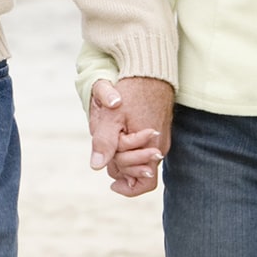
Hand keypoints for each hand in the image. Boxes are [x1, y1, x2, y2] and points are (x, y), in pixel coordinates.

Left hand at [89, 76, 173, 197]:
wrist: (149, 70)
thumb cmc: (131, 92)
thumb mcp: (112, 116)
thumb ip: (105, 142)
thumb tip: (96, 166)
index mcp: (150, 148)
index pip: (145, 182)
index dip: (127, 187)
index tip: (112, 183)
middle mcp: (158, 147)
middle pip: (138, 172)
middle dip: (119, 166)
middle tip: (106, 153)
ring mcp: (159, 139)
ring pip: (138, 158)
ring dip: (122, 154)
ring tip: (109, 138)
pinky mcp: (157, 130)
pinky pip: (141, 147)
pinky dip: (128, 145)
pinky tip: (117, 132)